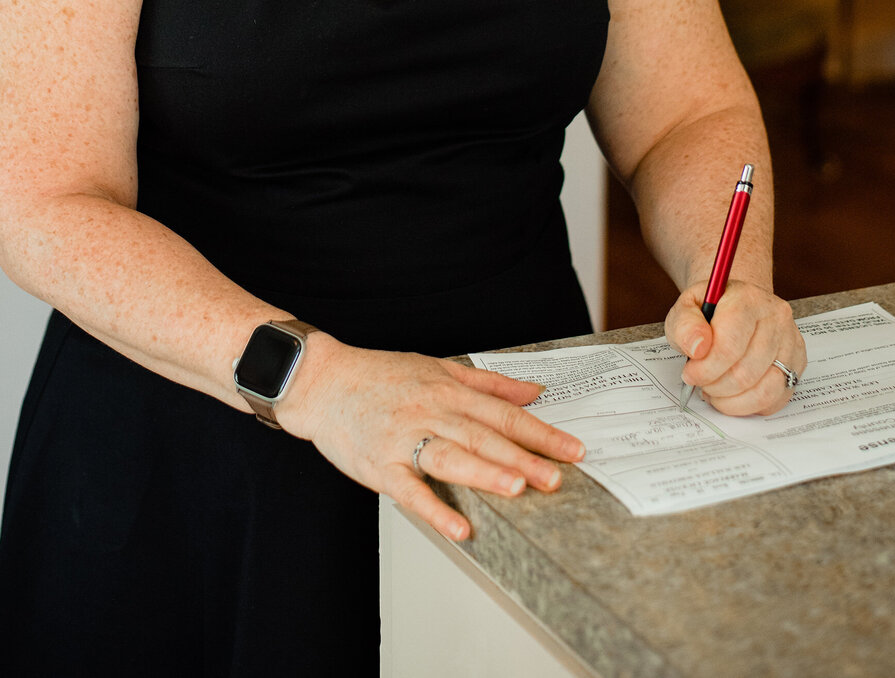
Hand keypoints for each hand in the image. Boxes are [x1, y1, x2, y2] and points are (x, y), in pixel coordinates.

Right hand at [278, 337, 584, 542]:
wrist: (322, 381)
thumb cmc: (381, 376)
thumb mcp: (436, 367)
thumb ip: (488, 382)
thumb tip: (533, 390)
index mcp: (448, 389)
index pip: (503, 412)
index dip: (540, 432)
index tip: (572, 449)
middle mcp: (430, 411)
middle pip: (484, 435)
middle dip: (524, 457)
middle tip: (559, 476)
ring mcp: (404, 439)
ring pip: (451, 456)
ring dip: (486, 473)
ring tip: (519, 488)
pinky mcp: (379, 466)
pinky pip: (410, 490)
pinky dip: (435, 509)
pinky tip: (459, 528)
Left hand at [665, 280, 805, 416]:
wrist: (737, 305)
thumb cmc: (712, 310)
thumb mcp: (687, 308)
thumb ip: (685, 325)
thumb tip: (698, 349)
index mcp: (747, 298)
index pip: (730, 345)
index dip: (706, 369)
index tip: (690, 374)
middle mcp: (776, 318)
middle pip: (746, 372)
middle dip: (716, 386)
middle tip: (701, 383)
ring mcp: (791, 341)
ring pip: (765, 390)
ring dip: (733, 400)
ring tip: (715, 391)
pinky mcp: (798, 363)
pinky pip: (776, 399)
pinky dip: (750, 406)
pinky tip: (733, 395)